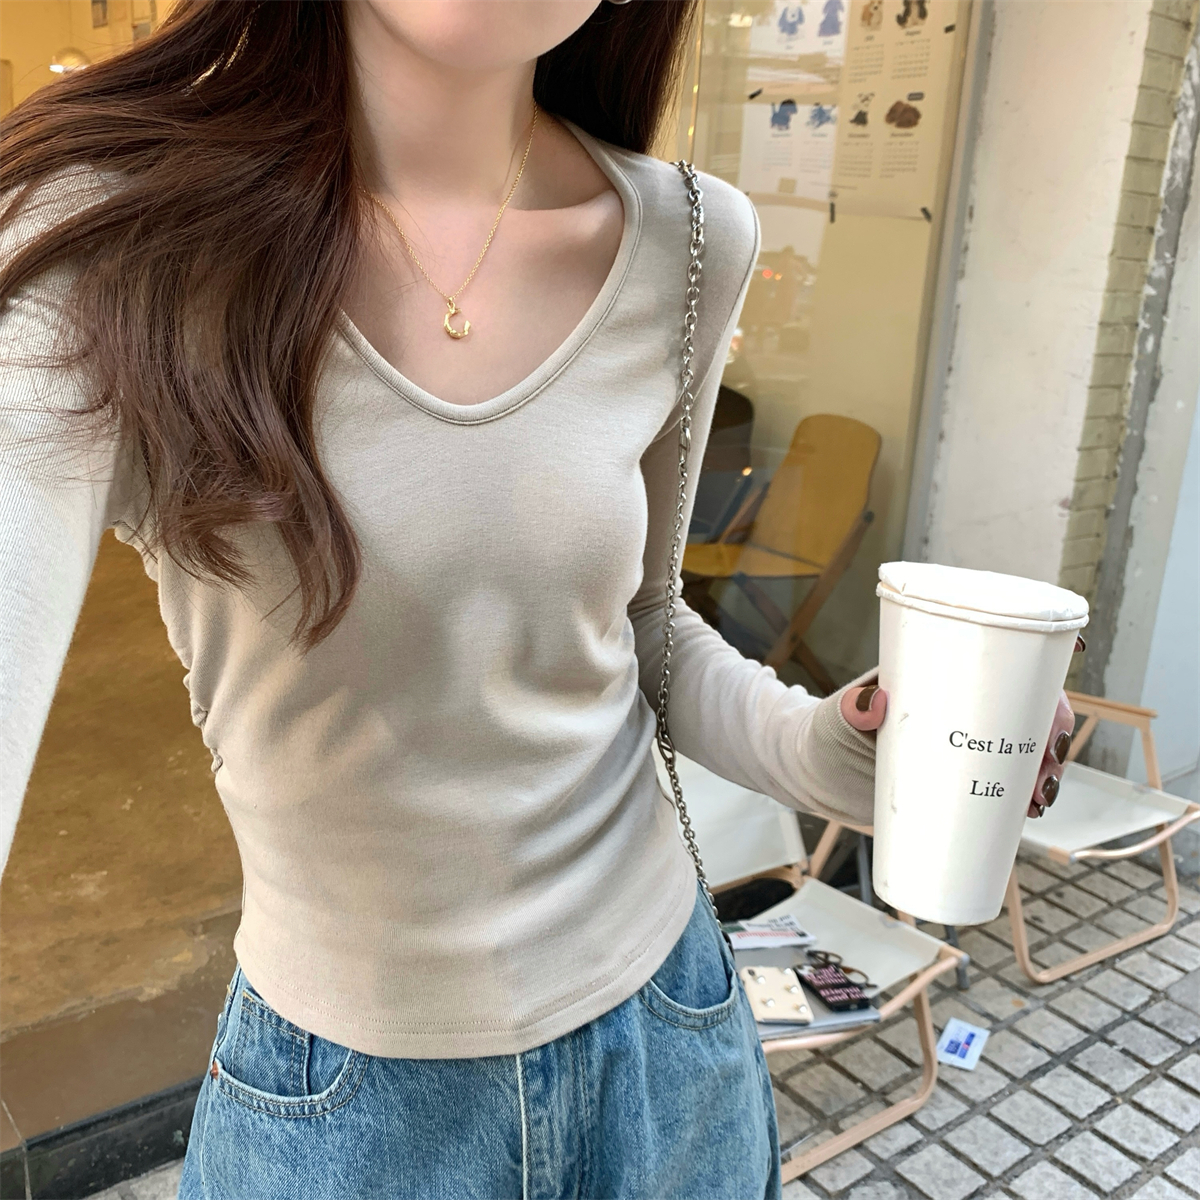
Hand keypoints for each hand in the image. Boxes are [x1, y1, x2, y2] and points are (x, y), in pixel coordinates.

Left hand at [841, 683, 1077, 820]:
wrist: (812, 778)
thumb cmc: (824, 735)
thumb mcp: (837, 718)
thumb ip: (851, 708)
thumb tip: (873, 703)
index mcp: (941, 679)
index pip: (1005, 670)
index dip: (1042, 691)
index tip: (1052, 721)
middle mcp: (959, 712)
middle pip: (1024, 716)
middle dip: (1051, 741)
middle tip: (1045, 773)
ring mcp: (959, 751)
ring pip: (1020, 754)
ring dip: (1045, 772)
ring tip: (1038, 798)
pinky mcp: (954, 788)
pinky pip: (999, 791)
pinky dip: (1021, 801)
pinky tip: (1029, 813)